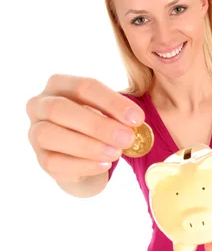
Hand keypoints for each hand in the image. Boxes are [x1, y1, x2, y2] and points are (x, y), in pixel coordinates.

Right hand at [26, 74, 144, 182]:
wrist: (85, 158)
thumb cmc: (98, 127)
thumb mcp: (109, 113)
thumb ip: (118, 114)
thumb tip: (134, 121)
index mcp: (59, 84)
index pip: (84, 87)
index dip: (112, 102)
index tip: (137, 118)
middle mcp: (40, 105)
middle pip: (61, 109)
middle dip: (98, 125)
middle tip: (127, 138)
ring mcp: (35, 132)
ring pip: (50, 135)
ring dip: (88, 146)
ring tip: (116, 153)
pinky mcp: (40, 159)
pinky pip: (54, 162)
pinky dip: (82, 165)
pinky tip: (104, 165)